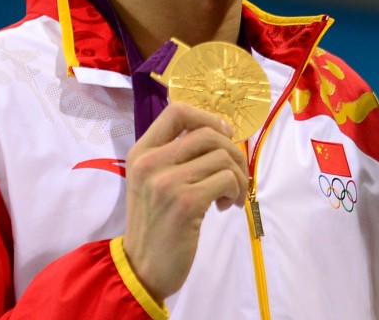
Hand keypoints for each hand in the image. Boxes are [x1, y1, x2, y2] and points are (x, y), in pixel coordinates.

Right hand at [122, 102, 248, 301]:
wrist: (143, 268)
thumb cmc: (156, 222)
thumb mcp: (154, 181)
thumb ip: (176, 155)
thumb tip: (221, 130)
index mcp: (141, 152)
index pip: (177, 111)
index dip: (207, 117)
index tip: (223, 135)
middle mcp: (150, 162)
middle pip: (208, 133)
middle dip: (233, 152)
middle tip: (233, 176)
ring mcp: (167, 182)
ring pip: (223, 156)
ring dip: (237, 176)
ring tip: (228, 196)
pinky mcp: (186, 202)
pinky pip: (227, 179)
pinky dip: (235, 191)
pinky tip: (224, 207)